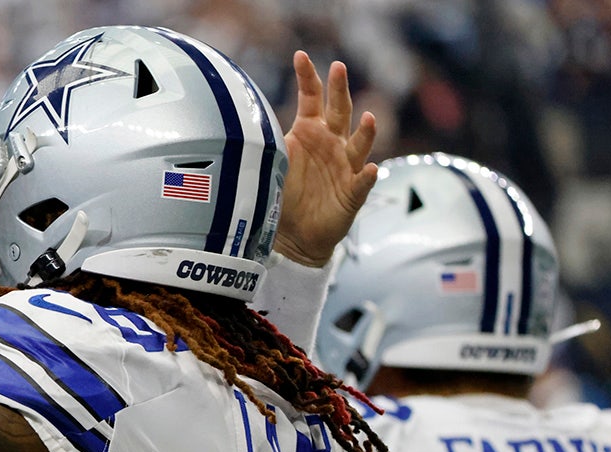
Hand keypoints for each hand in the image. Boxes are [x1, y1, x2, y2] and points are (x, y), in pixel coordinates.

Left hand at [275, 51, 377, 266]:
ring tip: (368, 118)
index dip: (308, 77)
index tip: (301, 55)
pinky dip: (366, 176)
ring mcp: (345, 167)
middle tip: (339, 67)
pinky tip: (370, 170)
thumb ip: (266, 141)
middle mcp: (332, 144)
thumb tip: (240, 120)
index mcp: (311, 132)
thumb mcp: (272, 162)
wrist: (295, 235)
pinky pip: (362, 183)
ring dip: (365, 132)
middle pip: (339, 112)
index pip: (312, 98)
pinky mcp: (352, 193)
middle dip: (340, 90)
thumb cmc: (286, 193)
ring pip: (358, 145)